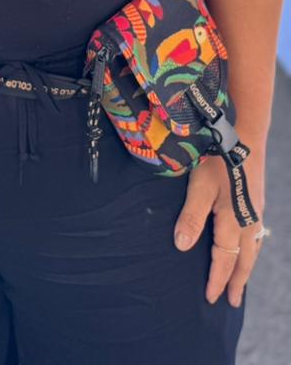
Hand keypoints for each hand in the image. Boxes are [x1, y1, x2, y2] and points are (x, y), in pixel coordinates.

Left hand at [173, 153, 265, 307]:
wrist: (245, 136)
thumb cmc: (217, 159)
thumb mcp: (199, 186)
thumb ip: (191, 217)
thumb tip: (182, 247)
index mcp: (234, 224)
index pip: (225, 260)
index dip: (217, 280)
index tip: (210, 298)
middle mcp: (249, 223)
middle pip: (244, 261)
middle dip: (237, 282)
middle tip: (233, 302)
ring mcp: (256, 212)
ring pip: (253, 250)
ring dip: (246, 268)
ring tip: (240, 281)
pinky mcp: (256, 202)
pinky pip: (256, 237)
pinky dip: (251, 251)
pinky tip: (247, 247)